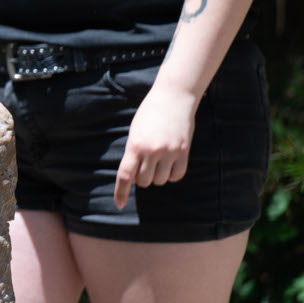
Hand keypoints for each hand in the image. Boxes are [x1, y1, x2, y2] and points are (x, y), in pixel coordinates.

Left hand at [113, 83, 197, 209]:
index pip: (125, 175)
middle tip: (144, 165)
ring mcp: (169, 153)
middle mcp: (151, 151)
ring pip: (160, 181)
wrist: (173, 98)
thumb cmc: (150, 113)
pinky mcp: (184, 152)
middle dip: (142, 178)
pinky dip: (171, 175)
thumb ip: (134, 152)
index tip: (119, 205)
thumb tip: (134, 176)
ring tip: (157, 160)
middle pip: (143, 181)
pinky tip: (170, 163)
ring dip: (157, 176)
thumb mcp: (135, 131)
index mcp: (135, 145)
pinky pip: (176, 176)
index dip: (121, 192)